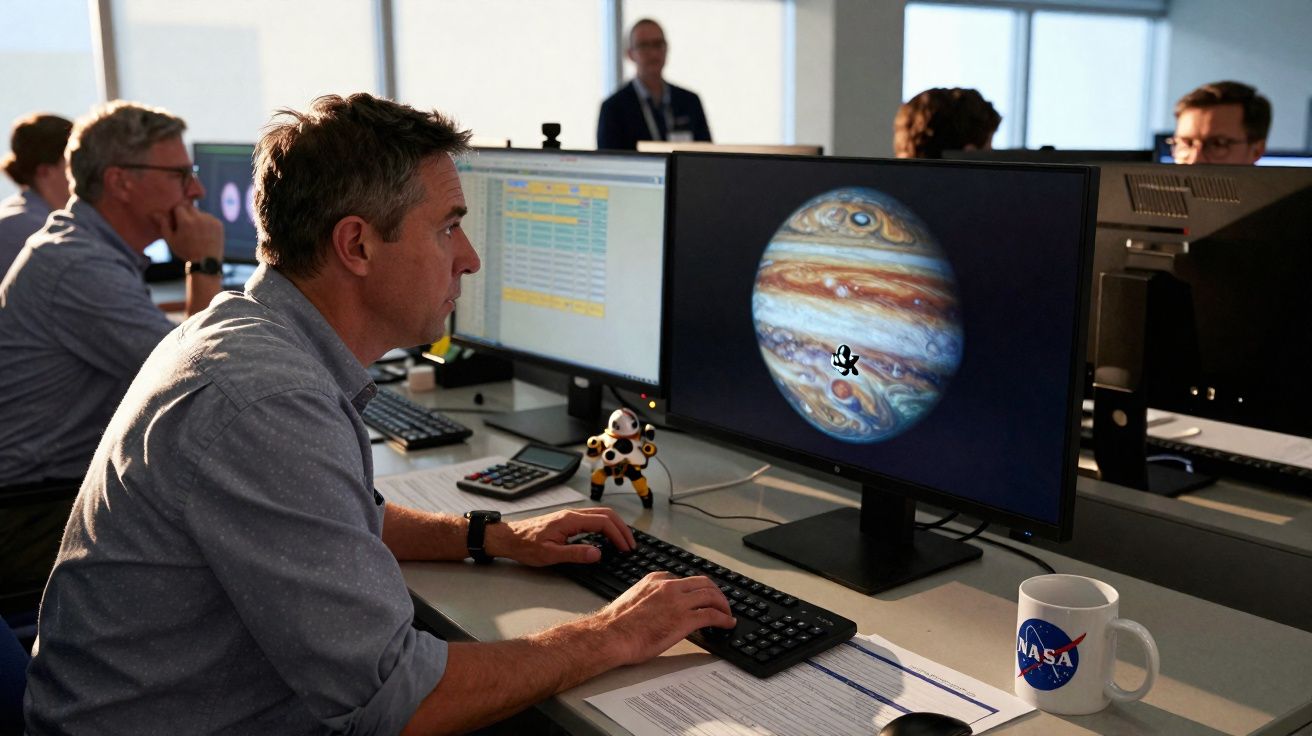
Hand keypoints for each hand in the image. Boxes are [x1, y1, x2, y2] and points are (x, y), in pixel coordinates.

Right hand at [154, 203, 222, 262]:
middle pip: (190, 207)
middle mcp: (199, 218)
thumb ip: (163, 224)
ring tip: (196, 233)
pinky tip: (204, 234)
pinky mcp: (219, 224)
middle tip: (185, 227)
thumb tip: (154, 213)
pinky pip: (209, 218)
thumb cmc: (185, 251)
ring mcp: (211, 220)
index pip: (178, 207)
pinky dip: (206, 223)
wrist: (205, 263)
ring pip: (200, 213)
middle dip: (186, 214)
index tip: (176, 223)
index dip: (176, 214)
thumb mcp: (171, 239)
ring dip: (197, 218)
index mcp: (186, 221)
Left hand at [485, 507, 635, 566]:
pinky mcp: (566, 520)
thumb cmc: (525, 546)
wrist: (508, 538)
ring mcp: (569, 516)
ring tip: (623, 541)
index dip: (618, 535)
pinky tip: (606, 537)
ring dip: (614, 526)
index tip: (626, 548)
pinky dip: (605, 526)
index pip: (603, 523)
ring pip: (600, 514)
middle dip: (622, 529)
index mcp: (570, 520)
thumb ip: (575, 554)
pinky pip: (592, 518)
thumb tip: (598, 553)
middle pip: (606, 514)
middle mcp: (572, 514)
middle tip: (631, 544)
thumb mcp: (550, 554)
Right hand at [591, 572, 735, 665]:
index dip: (698, 589)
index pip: (685, 580)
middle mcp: (669, 586)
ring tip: (727, 613)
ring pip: (711, 596)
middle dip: (716, 593)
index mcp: (656, 580)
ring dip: (723, 604)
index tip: (702, 597)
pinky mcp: (684, 619)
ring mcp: (678, 602)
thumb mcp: (635, 600)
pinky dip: (724, 618)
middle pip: (703, 583)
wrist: (611, 636)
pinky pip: (712, 615)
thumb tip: (659, 609)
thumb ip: (650, 598)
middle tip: (721, 603)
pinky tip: (727, 623)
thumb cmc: (616, 625)